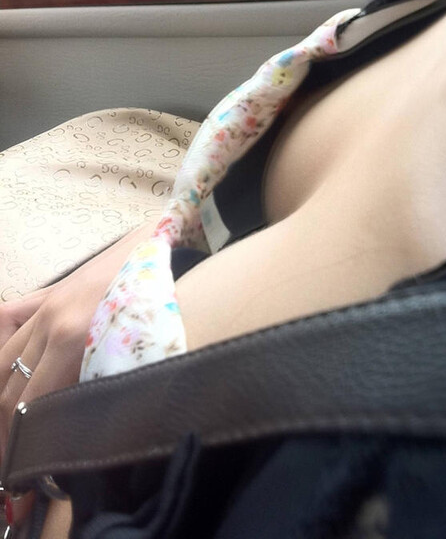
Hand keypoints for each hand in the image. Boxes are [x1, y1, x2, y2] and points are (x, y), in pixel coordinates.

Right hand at [0, 220, 155, 530]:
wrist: (155, 247)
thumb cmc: (155, 300)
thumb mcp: (132, 352)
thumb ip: (99, 385)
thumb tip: (81, 428)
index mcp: (71, 339)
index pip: (30, 407)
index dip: (21, 445)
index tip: (20, 474)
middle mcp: (49, 324)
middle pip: (10, 391)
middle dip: (6, 431)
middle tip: (11, 463)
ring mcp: (44, 307)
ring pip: (2, 363)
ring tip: (5, 429)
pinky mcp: (46, 294)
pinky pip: (8, 319)